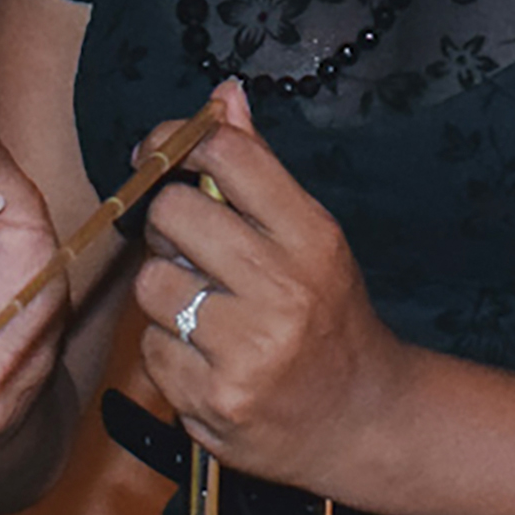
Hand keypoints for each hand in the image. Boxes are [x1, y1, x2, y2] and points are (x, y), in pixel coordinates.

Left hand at [130, 85, 417, 498]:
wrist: (363, 419)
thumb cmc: (330, 317)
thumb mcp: (313, 237)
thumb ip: (260, 170)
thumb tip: (225, 96)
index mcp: (312, 237)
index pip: (229, 156)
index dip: (179, 142)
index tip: (162, 152)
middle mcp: (283, 289)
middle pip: (173, 214)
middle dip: (169, 225)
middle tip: (191, 246)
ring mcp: (246, 350)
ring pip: (152, 283)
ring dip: (166, 293)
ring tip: (205, 311)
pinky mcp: (212, 399)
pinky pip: (151, 348)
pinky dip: (170, 351)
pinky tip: (208, 358)